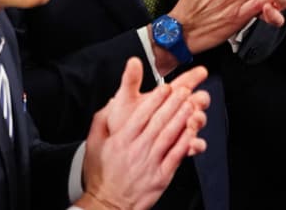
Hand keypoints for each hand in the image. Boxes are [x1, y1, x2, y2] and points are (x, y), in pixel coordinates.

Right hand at [78, 57, 209, 209]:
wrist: (107, 205)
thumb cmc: (101, 175)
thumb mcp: (93, 145)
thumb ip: (101, 121)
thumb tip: (112, 101)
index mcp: (122, 140)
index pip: (141, 115)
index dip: (155, 100)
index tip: (166, 88)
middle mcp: (137, 150)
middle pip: (158, 122)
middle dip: (173, 104)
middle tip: (183, 90)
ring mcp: (150, 164)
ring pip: (169, 136)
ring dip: (181, 119)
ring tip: (190, 105)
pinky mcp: (161, 177)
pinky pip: (175, 156)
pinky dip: (185, 143)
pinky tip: (192, 131)